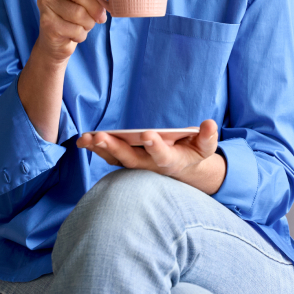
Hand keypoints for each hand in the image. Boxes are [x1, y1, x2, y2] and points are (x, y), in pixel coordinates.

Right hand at [36, 0, 106, 63]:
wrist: (58, 35)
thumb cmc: (78, 6)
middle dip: (96, 7)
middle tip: (101, 16)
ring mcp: (44, 1)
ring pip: (78, 13)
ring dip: (89, 22)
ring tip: (87, 23)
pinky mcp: (45, 22)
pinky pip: (74, 29)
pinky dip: (81, 33)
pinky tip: (76, 31)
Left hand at [77, 120, 225, 194]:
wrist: (181, 169)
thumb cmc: (192, 153)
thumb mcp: (204, 147)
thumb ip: (207, 137)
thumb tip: (209, 124)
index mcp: (170, 161)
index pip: (162, 156)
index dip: (155, 147)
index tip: (148, 135)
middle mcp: (149, 166)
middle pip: (130, 159)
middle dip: (116, 148)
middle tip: (101, 136)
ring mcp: (135, 164)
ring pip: (115, 159)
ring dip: (100, 149)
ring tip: (86, 138)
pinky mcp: (125, 160)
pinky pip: (108, 156)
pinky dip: (95, 149)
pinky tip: (83, 140)